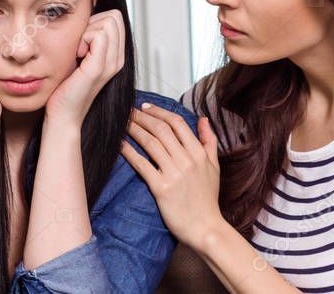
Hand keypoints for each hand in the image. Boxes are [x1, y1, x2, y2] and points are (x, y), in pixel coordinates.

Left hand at [44, 9, 125, 126]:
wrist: (63, 115)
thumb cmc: (66, 87)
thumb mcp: (79, 56)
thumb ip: (86, 39)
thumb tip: (83, 17)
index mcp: (115, 55)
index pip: (116, 18)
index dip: (96, 21)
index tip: (82, 40)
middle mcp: (118, 58)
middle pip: (114, 16)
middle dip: (92, 23)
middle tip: (79, 45)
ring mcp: (111, 63)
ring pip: (108, 22)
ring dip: (87, 31)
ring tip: (78, 52)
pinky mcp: (98, 68)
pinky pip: (98, 35)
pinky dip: (83, 39)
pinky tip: (76, 56)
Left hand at [120, 104, 224, 250]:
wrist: (205, 227)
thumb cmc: (207, 199)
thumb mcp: (214, 167)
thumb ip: (209, 141)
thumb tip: (203, 119)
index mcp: (198, 153)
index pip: (177, 123)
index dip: (159, 112)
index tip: (146, 107)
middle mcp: (187, 160)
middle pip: (161, 129)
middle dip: (142, 117)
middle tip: (128, 110)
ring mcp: (174, 173)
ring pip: (150, 143)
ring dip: (134, 129)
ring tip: (122, 122)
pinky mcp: (161, 187)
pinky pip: (142, 164)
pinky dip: (129, 151)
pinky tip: (119, 144)